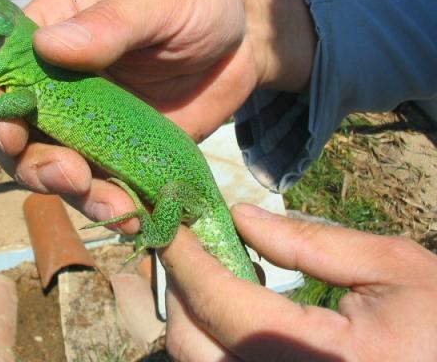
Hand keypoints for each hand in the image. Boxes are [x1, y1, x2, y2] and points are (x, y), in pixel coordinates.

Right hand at [0, 0, 315, 226]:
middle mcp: (61, 82)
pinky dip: (111, 205)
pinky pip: (102, 183)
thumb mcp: (160, 1)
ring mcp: (88, 122)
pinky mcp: (119, 152)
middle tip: (68, 175)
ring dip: (72, 192)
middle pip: (19, 130)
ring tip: (110, 204)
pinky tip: (132, 217)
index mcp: (55, 30)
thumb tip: (49, 47)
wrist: (245, 44)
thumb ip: (110, 24)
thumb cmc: (198, 2)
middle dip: (32, 161)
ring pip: (56, 166)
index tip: (11, 131)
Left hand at [161, 203, 436, 360]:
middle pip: (193, 346)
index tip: (171, 226)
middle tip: (193, 246)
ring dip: (193, 318)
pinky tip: (238, 316)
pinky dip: (214, 344)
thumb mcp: (392, 267)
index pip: (222, 303)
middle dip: (180, 290)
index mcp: (325, 356)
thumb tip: (239, 217)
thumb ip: (310, 241)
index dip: (187, 259)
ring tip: (220, 277)